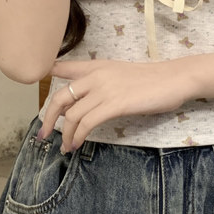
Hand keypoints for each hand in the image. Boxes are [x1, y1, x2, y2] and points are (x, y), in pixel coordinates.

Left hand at [40, 58, 192, 149]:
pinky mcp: (115, 104)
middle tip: (43, 134)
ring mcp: (104, 89)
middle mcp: (96, 75)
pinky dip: (78, 136)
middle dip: (47, 118)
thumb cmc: (153, 80)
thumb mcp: (121, 75)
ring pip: (72, 114)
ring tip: (65, 147)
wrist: (175, 79)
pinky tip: (77, 144)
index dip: (45, 79)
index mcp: (96, 66)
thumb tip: (84, 101)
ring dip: (65, 134)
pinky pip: (87, 122)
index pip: (62, 67)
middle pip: (59, 96)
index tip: (38, 94)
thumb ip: (101, 83)